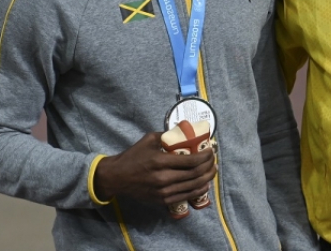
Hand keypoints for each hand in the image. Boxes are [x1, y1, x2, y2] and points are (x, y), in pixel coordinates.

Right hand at [93, 132, 216, 205]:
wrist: (117, 178)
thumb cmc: (133, 156)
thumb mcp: (149, 140)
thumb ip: (167, 135)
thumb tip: (185, 130)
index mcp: (160, 161)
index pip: (191, 161)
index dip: (205, 156)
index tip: (211, 151)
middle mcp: (163, 178)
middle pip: (195, 174)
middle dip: (209, 166)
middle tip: (214, 159)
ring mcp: (163, 192)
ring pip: (193, 186)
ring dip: (207, 178)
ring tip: (213, 170)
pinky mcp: (162, 200)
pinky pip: (186, 196)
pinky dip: (199, 190)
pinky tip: (204, 184)